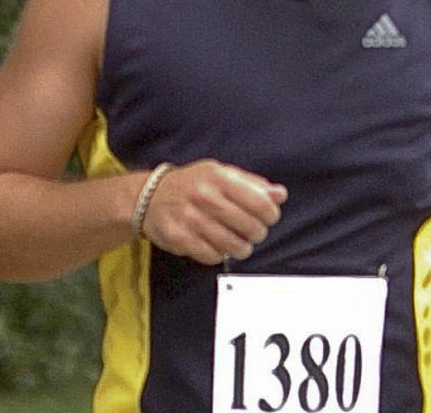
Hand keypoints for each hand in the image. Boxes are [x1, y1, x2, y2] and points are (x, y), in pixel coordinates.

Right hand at [140, 159, 287, 265]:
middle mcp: (204, 196)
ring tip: (239, 243)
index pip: (260, 202)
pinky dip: (220, 254)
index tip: (269, 218)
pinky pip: (212, 255)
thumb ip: (252, 184)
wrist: (150, 197)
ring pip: (233, 245)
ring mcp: (190, 218)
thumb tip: (280, 195)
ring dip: (241, 247)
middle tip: (253, 232)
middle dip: (257, 233)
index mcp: (219, 177)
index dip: (271, 214)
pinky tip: (217, 245)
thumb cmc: (192, 185)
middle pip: (249, 226)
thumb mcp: (221, 174)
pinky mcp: (179, 237)